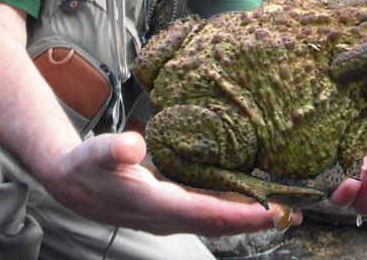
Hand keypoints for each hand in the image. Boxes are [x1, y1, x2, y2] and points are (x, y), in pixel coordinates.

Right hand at [49, 131, 302, 235]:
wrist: (70, 184)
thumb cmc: (84, 168)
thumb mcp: (94, 153)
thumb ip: (112, 149)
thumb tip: (133, 144)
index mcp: (156, 205)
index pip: (208, 214)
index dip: (243, 215)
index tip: (274, 211)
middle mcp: (168, 217)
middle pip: (221, 222)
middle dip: (258, 220)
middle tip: (296, 212)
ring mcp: (170, 215)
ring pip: (217, 218)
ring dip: (249, 215)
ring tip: (282, 208)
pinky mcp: (170, 207)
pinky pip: (208, 210)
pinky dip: (231, 207)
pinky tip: (246, 197)